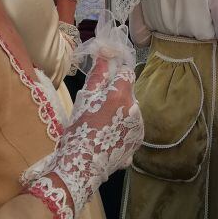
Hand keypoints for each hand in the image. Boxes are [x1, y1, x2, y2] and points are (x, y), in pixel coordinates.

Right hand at [22, 56, 143, 218]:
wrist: (81, 165)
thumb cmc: (79, 129)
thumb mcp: (85, 98)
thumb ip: (98, 74)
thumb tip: (105, 53)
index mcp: (122, 95)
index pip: (126, 72)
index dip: (116, 74)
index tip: (106, 81)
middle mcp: (135, 109)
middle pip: (128, 93)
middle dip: (116, 96)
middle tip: (98, 108)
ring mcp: (138, 128)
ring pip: (131, 112)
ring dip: (121, 114)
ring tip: (102, 126)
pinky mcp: (137, 143)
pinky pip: (131, 130)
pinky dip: (122, 131)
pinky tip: (107, 138)